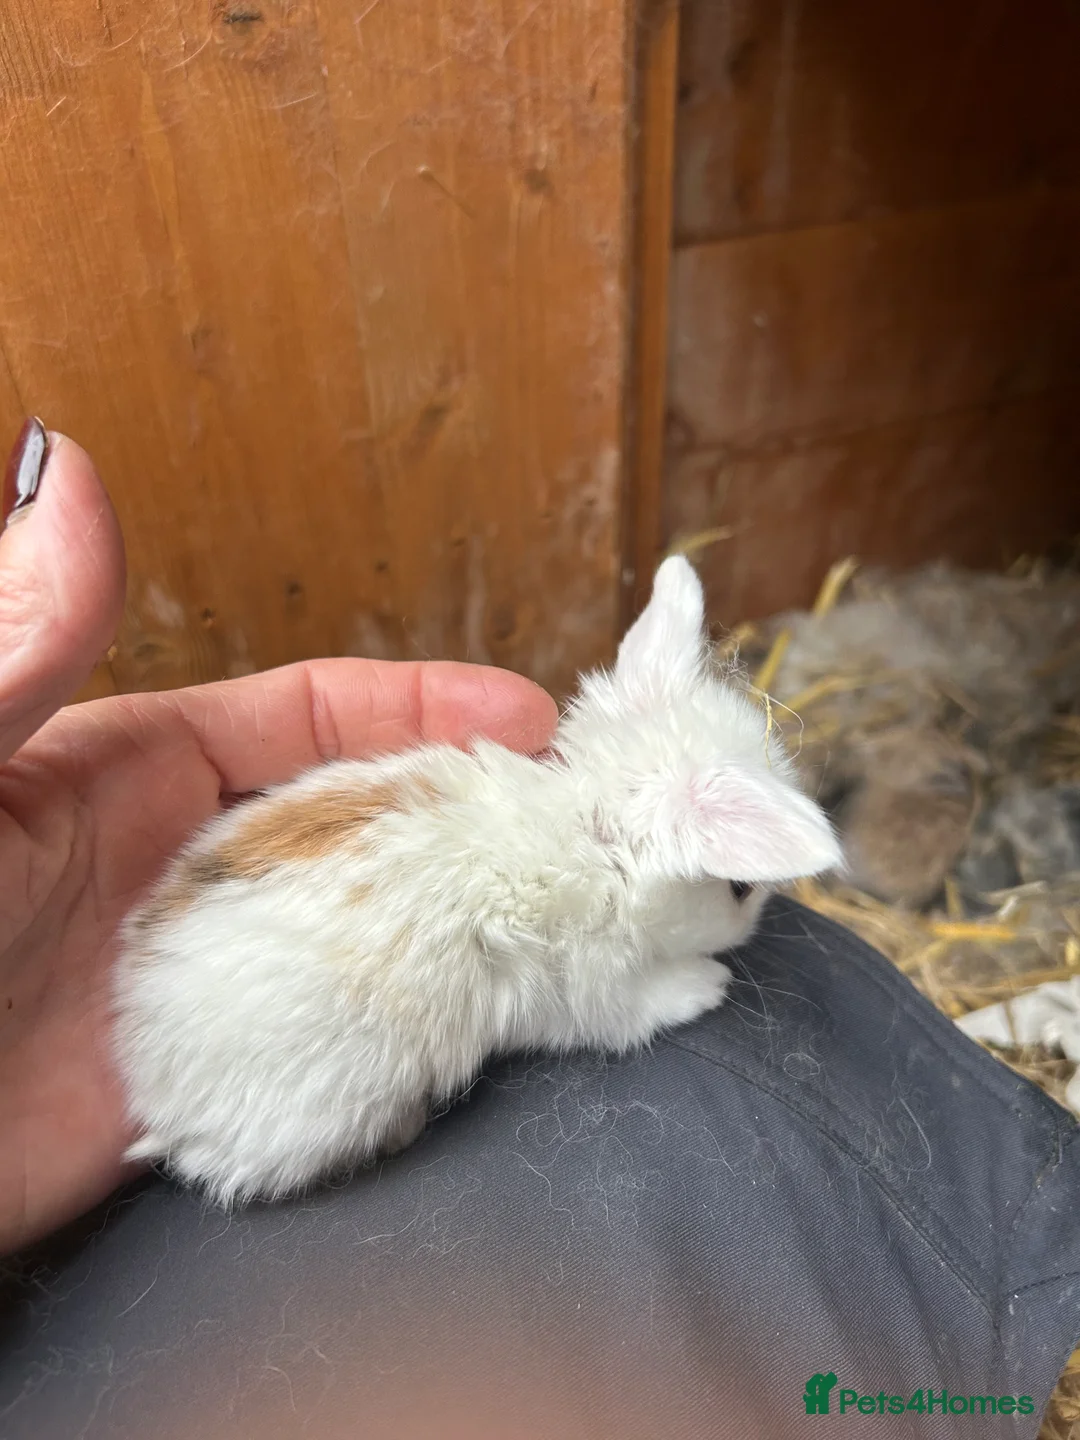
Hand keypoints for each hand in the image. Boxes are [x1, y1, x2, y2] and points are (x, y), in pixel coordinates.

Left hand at [0, 425, 557, 1255]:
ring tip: (568, 920)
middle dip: (470, 812)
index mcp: (142, 770)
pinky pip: (330, 1050)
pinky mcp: (209, 1084)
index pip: (313, 718)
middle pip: (361, 822)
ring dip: (457, 921)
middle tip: (581, 826)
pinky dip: (402, 1037)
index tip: (527, 716)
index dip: (424, 707)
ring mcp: (207, 976)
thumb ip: (25, 638)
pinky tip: (476, 1027)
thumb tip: (70, 468)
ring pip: (362, 931)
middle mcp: (190, 866)